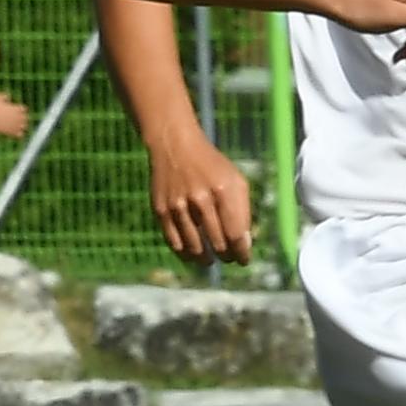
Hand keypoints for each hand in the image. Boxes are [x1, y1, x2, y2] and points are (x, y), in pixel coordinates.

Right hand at [0, 94, 30, 139]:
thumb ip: (4, 95)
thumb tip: (8, 97)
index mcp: (16, 108)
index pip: (25, 109)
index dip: (20, 110)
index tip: (13, 110)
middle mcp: (18, 117)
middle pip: (26, 117)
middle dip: (21, 117)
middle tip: (13, 118)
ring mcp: (15, 125)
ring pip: (25, 126)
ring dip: (21, 125)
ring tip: (13, 125)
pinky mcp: (12, 132)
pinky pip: (20, 135)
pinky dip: (18, 134)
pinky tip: (12, 131)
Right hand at [146, 133, 254, 263]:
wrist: (175, 145)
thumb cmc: (212, 166)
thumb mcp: (235, 180)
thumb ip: (243, 211)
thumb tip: (244, 245)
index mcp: (224, 190)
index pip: (236, 234)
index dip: (242, 253)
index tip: (243, 260)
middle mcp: (201, 199)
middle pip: (218, 244)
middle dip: (226, 256)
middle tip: (228, 258)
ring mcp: (178, 206)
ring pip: (195, 249)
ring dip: (206, 260)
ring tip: (210, 260)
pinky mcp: (161, 211)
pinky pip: (175, 244)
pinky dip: (186, 255)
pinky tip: (193, 255)